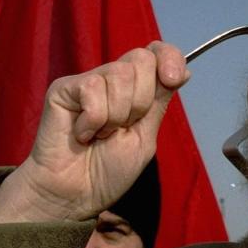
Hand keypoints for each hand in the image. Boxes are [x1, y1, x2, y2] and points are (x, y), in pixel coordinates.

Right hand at [0, 42, 188, 222]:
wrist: (75, 194)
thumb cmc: (107, 171)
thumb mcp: (145, 137)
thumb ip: (159, 102)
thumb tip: (184, 70)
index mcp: (135, 89)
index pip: (157, 53)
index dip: (169, 58)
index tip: (173, 79)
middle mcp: (112, 80)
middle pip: (142, 59)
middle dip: (141, 102)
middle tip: (122, 128)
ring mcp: (88, 82)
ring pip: (120, 75)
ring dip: (116, 116)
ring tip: (100, 135)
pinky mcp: (63, 89)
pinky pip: (93, 91)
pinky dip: (93, 122)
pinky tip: (82, 134)